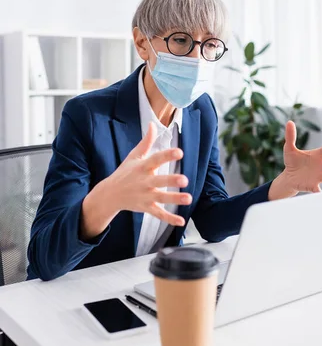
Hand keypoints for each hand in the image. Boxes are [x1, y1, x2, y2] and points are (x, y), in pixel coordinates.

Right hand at [81, 122, 190, 239]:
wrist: (109, 194)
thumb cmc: (124, 173)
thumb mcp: (133, 156)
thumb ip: (146, 141)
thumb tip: (153, 124)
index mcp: (142, 167)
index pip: (156, 159)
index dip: (167, 155)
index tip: (179, 152)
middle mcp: (144, 182)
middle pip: (159, 181)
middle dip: (171, 180)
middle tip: (184, 179)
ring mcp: (145, 196)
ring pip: (162, 198)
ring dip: (174, 199)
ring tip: (188, 198)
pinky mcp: (146, 207)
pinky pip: (159, 214)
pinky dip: (169, 218)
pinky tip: (181, 221)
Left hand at [269, 121, 321, 199]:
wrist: (288, 177)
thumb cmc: (292, 162)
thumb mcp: (289, 148)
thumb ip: (290, 136)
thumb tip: (289, 122)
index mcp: (318, 155)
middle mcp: (321, 166)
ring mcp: (319, 176)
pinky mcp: (313, 186)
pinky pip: (318, 190)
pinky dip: (321, 193)